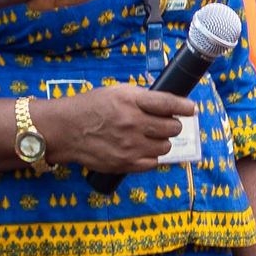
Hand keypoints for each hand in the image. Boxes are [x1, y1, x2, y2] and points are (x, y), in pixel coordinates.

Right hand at [36, 85, 194, 176]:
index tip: (191, 109)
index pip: (168, 103)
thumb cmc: (89, 108)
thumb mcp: (114, 92)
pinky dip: (151, 156)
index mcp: (130, 101)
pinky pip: (154, 162)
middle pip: (173, 127)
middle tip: (162, 123)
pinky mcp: (126, 163)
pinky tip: (140, 149)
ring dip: (161, 141)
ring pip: (166, 146)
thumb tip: (168, 102)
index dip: (184, 106)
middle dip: (171, 124)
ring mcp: (130, 145)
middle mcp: (132, 123)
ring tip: (147, 136)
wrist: (64, 130)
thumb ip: (141, 97)